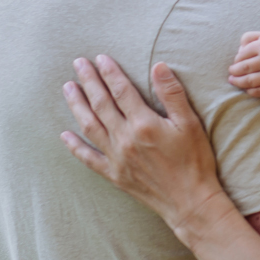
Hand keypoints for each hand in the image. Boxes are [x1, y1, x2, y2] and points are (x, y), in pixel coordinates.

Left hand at [60, 56, 227, 234]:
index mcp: (144, 124)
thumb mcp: (191, 124)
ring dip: (77, 105)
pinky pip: (88, 158)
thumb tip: (159, 66)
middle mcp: (125, 139)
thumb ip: (172, 94)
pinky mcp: (114, 175)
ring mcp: (116, 158)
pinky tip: (65, 135)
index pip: (121, 91)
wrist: (190, 201)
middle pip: (101, 104)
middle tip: (78, 64)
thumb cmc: (195, 161)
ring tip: (68, 88)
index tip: (100, 58)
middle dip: (88, 82)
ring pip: (90, 126)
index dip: (110, 73)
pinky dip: (75, 146)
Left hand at [229, 31, 259, 96]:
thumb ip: (249, 37)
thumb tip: (239, 50)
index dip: (236, 59)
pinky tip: (247, 88)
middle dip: (234, 71)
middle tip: (231, 72)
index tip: (236, 62)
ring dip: (238, 82)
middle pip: (244, 68)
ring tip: (233, 80)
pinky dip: (251, 91)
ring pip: (249, 81)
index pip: (242, 54)